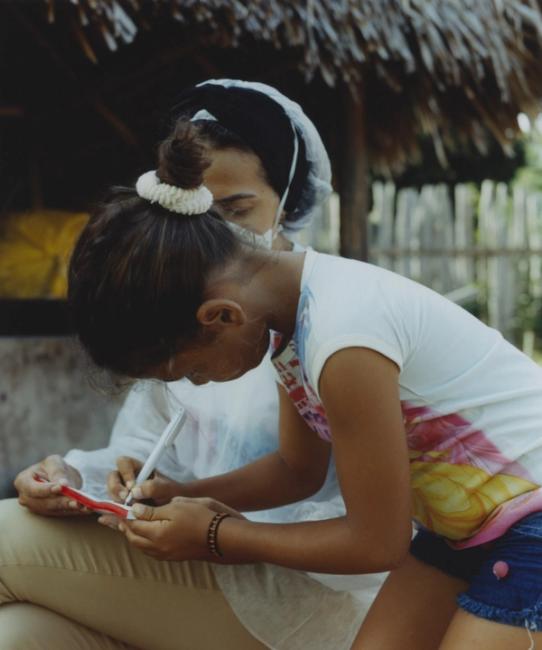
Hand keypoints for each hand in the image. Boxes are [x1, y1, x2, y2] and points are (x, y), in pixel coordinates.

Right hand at [14, 455, 87, 516]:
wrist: (60, 476)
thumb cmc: (53, 467)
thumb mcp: (54, 462)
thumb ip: (57, 472)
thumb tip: (62, 484)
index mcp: (22, 481)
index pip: (33, 488)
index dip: (47, 489)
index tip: (61, 487)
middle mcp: (26, 498)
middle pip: (44, 502)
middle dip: (62, 501)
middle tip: (76, 501)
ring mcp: (36, 508)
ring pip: (54, 510)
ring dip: (70, 508)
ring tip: (84, 505)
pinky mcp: (49, 513)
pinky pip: (62, 513)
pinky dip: (75, 511)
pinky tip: (87, 508)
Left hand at [99, 496, 244, 560]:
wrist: (222, 536)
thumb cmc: (201, 517)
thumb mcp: (176, 506)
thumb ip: (152, 511)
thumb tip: (134, 510)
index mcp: (156, 534)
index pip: (131, 524)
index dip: (120, 515)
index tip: (110, 509)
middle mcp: (158, 548)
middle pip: (133, 537)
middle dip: (123, 526)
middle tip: (114, 517)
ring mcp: (166, 554)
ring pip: (141, 545)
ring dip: (132, 534)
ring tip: (126, 524)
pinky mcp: (174, 555)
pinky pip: (151, 549)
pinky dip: (143, 540)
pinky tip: (146, 533)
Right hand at [107, 456, 182, 505]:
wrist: (174, 508)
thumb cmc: (171, 493)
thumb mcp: (167, 488)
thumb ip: (154, 487)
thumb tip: (135, 491)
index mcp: (137, 467)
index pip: (123, 462)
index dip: (125, 473)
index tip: (132, 486)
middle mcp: (126, 478)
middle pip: (112, 477)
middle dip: (116, 488)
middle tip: (125, 499)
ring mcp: (122, 491)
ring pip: (110, 492)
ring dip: (115, 500)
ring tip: (127, 509)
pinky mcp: (121, 505)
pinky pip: (112, 506)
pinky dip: (116, 511)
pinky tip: (123, 517)